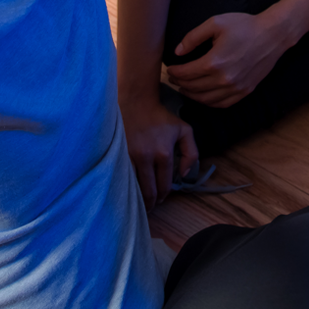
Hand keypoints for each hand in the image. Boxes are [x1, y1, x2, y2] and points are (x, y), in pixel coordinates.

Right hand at [122, 93, 197, 209]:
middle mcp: (146, 158)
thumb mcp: (184, 130)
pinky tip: (125, 189)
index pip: (164, 184)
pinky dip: (124, 185)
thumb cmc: (161, 117)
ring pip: (133, 186)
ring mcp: (129, 156)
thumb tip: (184, 174)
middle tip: (150, 207)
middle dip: (150, 202)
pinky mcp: (116, 154)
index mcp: (164, 154)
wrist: (137, 102)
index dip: (163, 195)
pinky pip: (120, 176)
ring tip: (137, 202)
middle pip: (148, 190)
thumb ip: (191, 153)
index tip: (161, 199)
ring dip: (136, 196)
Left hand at [167, 11, 289, 108]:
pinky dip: (209, 102)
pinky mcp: (245, 91)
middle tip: (174, 78)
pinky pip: (222, 104)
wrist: (272, 34)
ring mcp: (235, 88)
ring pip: (206, 100)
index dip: (174, 72)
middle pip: (193, 88)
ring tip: (185, 88)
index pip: (186, 73)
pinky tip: (204, 96)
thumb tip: (178, 52)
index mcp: (214, 62)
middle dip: (180, 83)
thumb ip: (193, 37)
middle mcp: (223, 79)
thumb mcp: (216, 23)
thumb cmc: (244, 25)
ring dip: (192, 95)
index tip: (169, 69)